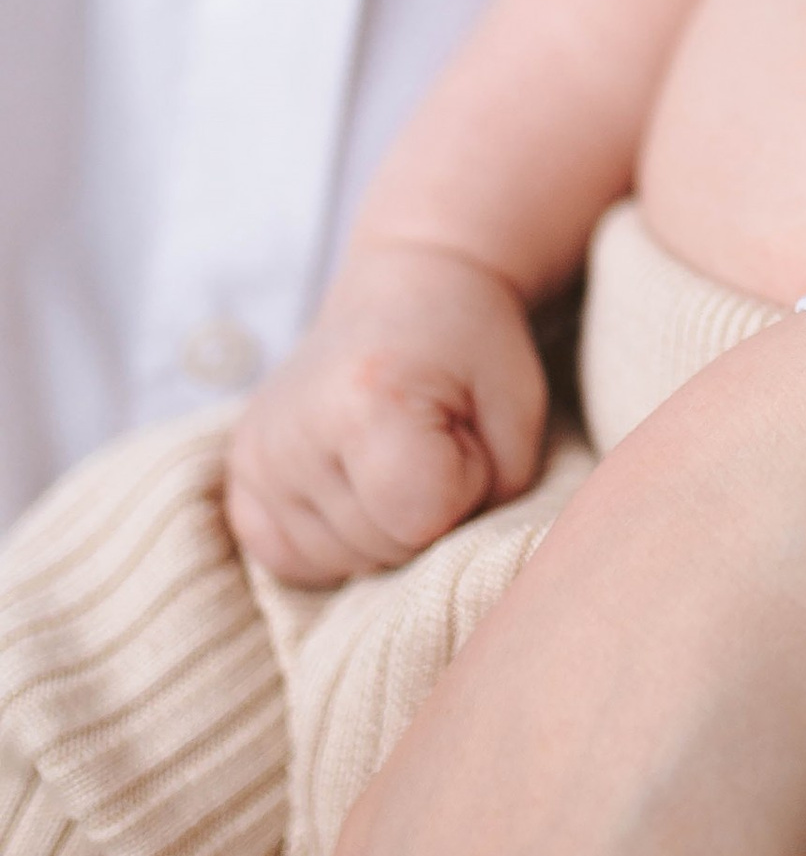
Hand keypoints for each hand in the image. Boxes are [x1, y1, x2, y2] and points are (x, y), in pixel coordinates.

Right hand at [225, 240, 549, 581]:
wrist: (406, 290)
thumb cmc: (473, 348)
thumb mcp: (517, 412)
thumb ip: (494, 500)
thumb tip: (440, 565)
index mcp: (366, 399)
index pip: (424, 516)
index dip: (465, 486)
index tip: (464, 432)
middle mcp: (293, 432)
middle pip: (383, 546)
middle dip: (428, 509)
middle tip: (432, 440)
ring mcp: (255, 457)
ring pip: (340, 562)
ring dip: (383, 525)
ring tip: (392, 455)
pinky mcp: (238, 478)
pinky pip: (288, 561)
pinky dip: (334, 538)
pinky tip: (354, 483)